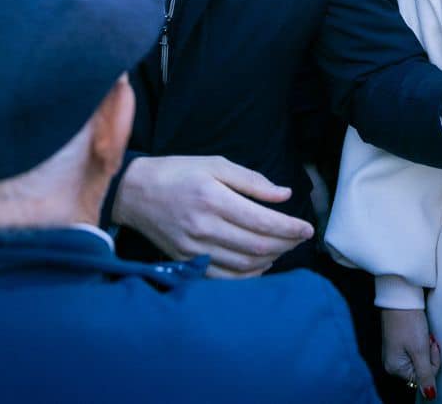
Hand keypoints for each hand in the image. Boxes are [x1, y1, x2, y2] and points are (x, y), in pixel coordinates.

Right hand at [112, 155, 314, 277]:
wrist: (134, 192)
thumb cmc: (178, 172)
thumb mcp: (215, 164)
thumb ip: (251, 180)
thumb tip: (284, 195)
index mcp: (213, 199)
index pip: (262, 221)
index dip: (290, 228)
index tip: (308, 229)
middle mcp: (204, 227)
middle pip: (257, 246)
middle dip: (286, 244)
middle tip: (300, 238)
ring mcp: (194, 249)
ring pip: (244, 265)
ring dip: (271, 260)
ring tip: (284, 248)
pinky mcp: (186, 261)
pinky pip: (224, 278)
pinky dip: (248, 275)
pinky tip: (260, 265)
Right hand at [381, 309, 440, 399]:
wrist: (400, 297)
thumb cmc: (408, 322)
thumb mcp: (420, 350)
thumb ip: (426, 374)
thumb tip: (430, 396)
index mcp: (395, 368)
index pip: (423, 378)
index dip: (432, 362)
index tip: (430, 345)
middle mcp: (392, 364)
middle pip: (421, 369)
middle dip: (429, 355)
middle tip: (427, 338)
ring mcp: (394, 353)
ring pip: (420, 359)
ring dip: (426, 348)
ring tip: (423, 333)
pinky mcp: (398, 343)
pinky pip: (415, 350)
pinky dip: (421, 342)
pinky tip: (420, 331)